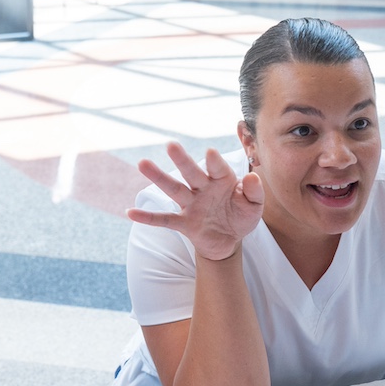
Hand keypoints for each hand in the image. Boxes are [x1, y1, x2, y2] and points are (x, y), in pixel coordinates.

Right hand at [127, 142, 264, 261]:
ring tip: (143, 163)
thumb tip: (251, 177)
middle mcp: (203, 189)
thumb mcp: (254, 207)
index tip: (210, 153)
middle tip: (171, 145)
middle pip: (191, 173)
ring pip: (174, 189)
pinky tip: (130, 212)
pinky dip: (148, 217)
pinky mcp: (184, 223)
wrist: (229, 240)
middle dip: (182, 160)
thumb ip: (254, 192)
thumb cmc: (241, 216)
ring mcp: (192, 205)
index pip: (218, 168)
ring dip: (159, 178)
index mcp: (222, 180)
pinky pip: (164, 220)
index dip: (214, 162)